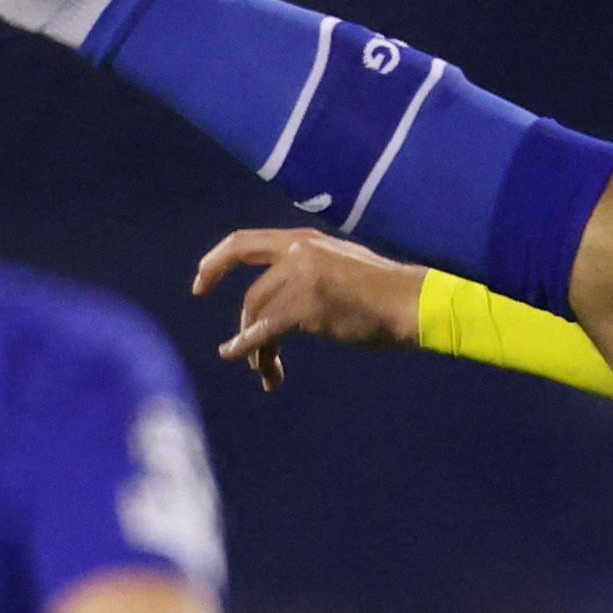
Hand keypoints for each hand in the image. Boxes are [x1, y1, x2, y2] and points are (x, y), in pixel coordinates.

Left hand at [189, 226, 427, 388]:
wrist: (411, 302)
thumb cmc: (385, 293)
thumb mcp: (342, 264)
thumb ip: (310, 270)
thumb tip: (282, 299)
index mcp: (304, 240)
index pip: (244, 241)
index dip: (216, 261)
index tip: (200, 282)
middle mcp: (298, 253)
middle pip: (250, 290)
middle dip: (241, 325)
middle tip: (234, 349)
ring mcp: (300, 278)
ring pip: (257, 315)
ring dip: (257, 349)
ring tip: (267, 372)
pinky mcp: (305, 306)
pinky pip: (264, 331)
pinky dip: (249, 348)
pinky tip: (242, 360)